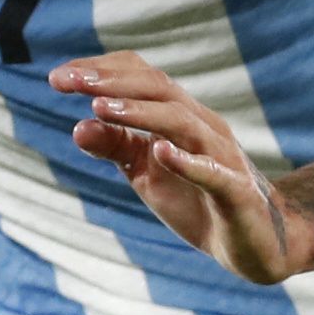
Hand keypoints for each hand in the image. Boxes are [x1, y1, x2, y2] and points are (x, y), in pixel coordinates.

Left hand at [55, 51, 313, 284]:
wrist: (255, 243)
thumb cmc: (197, 202)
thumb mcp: (145, 175)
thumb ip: (115, 149)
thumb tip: (77, 127)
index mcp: (181, 118)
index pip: (143, 77)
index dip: (102, 71)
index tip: (57, 78)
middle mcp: (203, 127)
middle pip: (160, 89)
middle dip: (112, 82)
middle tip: (68, 83)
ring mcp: (222, 157)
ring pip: (182, 122)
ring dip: (140, 113)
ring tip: (99, 107)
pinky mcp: (236, 193)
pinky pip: (213, 173)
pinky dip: (187, 161)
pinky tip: (160, 153)